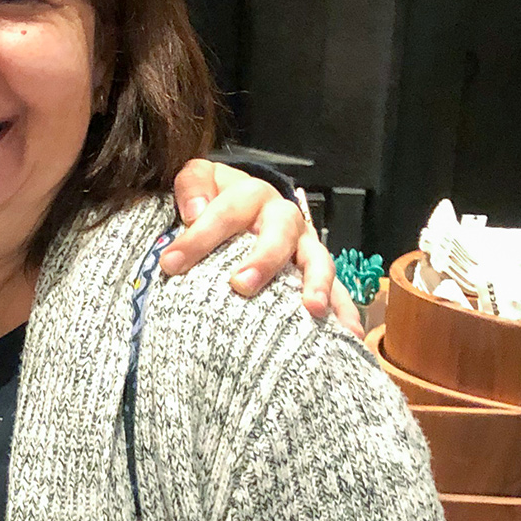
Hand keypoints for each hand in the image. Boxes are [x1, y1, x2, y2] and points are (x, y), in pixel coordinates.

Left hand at [163, 159, 363, 336]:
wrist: (250, 207)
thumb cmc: (219, 201)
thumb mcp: (202, 182)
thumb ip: (193, 186)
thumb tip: (194, 211)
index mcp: (252, 196)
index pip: (228, 210)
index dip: (200, 235)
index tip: (171, 263)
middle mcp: (284, 220)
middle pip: (281, 231)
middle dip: (264, 258)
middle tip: (240, 285)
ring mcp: (305, 247)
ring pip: (318, 260)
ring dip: (317, 284)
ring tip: (312, 310)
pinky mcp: (319, 274)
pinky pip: (339, 292)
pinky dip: (345, 312)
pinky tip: (349, 337)